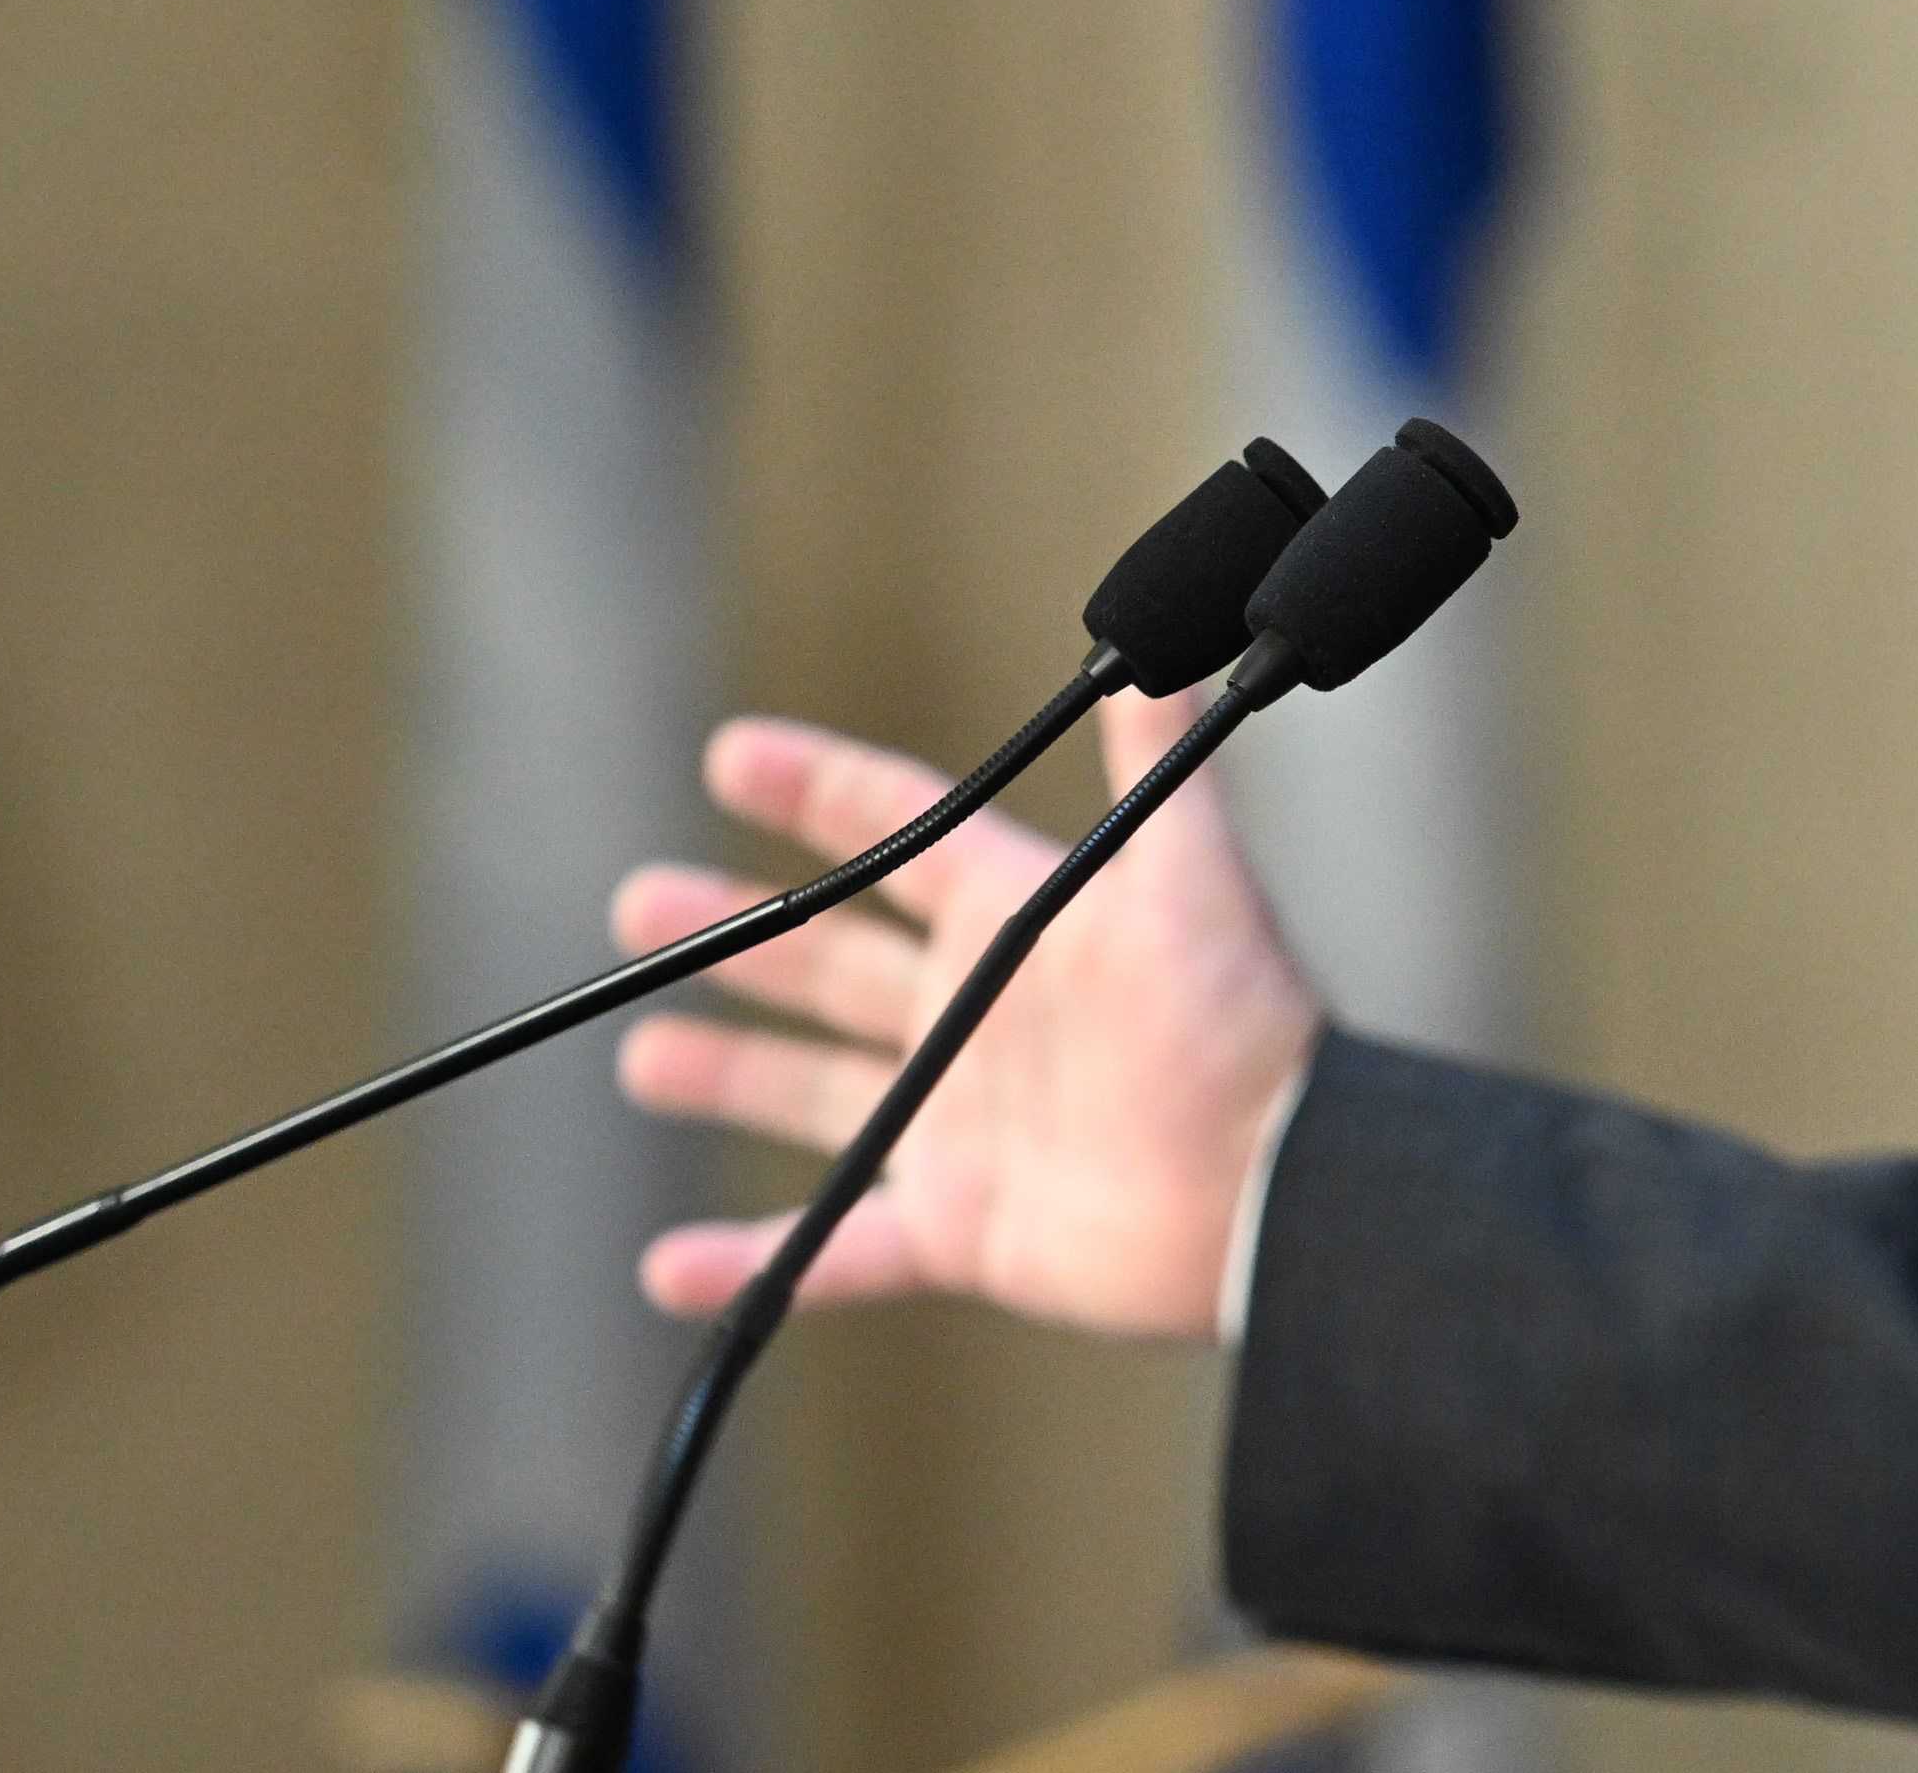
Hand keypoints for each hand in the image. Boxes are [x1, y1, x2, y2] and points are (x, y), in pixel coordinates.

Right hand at [606, 692, 1323, 1340]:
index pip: (899, 835)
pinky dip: (751, 1263)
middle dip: (737, 933)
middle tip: (642, 905)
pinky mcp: (961, 1226)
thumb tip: (1157, 653)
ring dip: (732, 1072)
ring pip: (817, 1093)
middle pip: (829, 962)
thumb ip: (1161, 763)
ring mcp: (962, 1122)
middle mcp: (980, 1015)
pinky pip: (832, 1250)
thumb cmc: (1242, 1023)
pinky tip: (672, 1265)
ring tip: (646, 1052)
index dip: (815, 793)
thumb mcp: (1192, 876)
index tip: (731, 755)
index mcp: (1020, 920)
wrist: (1275, 1183)